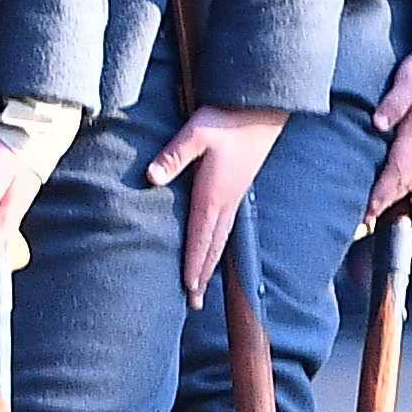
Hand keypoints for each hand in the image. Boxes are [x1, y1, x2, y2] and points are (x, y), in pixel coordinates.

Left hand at [148, 99, 290, 301]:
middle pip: (212, 247)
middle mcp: (226, 202)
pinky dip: (218, 245)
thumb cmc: (225, 120)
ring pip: (221, 239)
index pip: (201, 238)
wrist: (260, 109)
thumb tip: (151, 177)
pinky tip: (214, 249)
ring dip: (210, 263)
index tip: (187, 290)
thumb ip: (173, 156)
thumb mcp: (195, 133)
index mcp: (214, 195)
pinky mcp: (237, 188)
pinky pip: (226, 226)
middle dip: (202, 275)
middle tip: (193, 303)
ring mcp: (234, 196)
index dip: (193, 265)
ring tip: (201, 285)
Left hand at [376, 42, 411, 224]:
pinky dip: (403, 180)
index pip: (398, 170)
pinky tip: (392, 185)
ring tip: (374, 208)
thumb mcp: (410, 79)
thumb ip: (394, 102)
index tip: (368, 208)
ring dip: (394, 192)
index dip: (382, 192)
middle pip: (405, 179)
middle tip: (364, 217)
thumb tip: (377, 123)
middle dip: (385, 200)